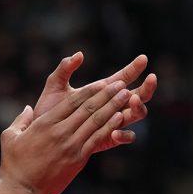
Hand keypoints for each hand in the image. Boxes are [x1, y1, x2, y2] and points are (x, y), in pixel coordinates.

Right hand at [0, 80, 132, 193]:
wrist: (22, 191)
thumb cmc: (13, 164)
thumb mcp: (10, 136)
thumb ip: (21, 120)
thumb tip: (28, 108)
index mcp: (44, 123)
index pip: (72, 102)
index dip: (89, 91)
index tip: (102, 82)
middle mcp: (60, 132)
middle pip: (88, 108)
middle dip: (106, 94)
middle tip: (121, 83)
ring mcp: (71, 146)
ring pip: (96, 122)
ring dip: (112, 107)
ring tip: (125, 96)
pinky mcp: (78, 159)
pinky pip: (97, 139)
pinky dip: (110, 127)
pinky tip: (120, 118)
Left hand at [33, 52, 156, 151]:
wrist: (41, 135)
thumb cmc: (48, 108)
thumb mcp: (55, 85)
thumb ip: (65, 69)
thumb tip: (79, 54)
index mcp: (101, 90)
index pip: (123, 77)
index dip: (134, 68)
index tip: (143, 58)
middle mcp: (111, 106)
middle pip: (138, 96)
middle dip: (147, 88)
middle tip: (151, 78)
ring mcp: (111, 122)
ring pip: (136, 115)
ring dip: (138, 108)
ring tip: (133, 101)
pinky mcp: (107, 139)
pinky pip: (125, 137)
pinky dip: (124, 133)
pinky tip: (115, 130)